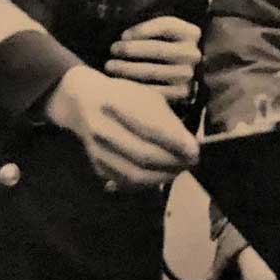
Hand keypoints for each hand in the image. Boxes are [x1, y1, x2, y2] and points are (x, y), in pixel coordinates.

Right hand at [44, 65, 199, 189]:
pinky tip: (160, 175)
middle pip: (144, 155)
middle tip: (191, 162)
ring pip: (135, 174)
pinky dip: (148, 183)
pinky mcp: (98, 167)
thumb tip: (191, 147)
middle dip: (173, 163)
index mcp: (116, 104)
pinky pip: (126, 182)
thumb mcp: (147, 98)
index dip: (175, 142)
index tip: (195, 150)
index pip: (150, 128)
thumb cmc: (123, 97)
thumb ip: (168, 122)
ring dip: (163, 176)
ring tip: (178, 170)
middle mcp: (103, 130)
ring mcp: (99, 151)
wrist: (83, 104)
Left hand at [105, 15, 201, 105]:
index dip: (142, 29)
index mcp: (191, 33)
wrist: (177, 73)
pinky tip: (122, 83)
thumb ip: (149, 28)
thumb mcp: (161, 32)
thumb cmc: (162, 46)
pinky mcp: (182, 93)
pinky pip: (155, 90)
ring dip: (128, 68)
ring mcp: (188, 75)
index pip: (166, 26)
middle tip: (113, 49)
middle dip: (131, 49)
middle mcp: (193, 54)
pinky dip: (135, 87)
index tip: (123, 35)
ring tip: (110, 66)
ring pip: (153, 70)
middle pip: (158, 49)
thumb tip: (123, 33)